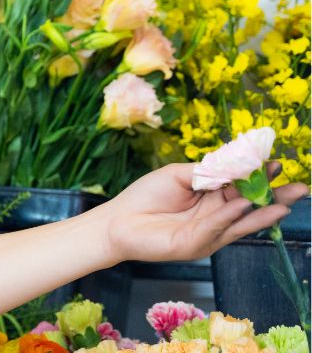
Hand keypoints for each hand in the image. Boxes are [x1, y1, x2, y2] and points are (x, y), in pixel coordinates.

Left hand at [97, 160, 308, 262]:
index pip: (241, 187)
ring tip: (285, 203)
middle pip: (250, 207)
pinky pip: (216, 228)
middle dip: (274, 198)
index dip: (258, 177)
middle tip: (300, 188)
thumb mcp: (178, 175)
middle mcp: (215, 217)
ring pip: (240, 223)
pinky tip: (243, 204)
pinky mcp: (195, 245)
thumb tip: (234, 164)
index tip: (276, 163)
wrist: (116, 221)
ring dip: (262, 212)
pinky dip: (230, 216)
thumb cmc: (145, 196)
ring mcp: (208, 234)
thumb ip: (205, 171)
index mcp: (211, 198)